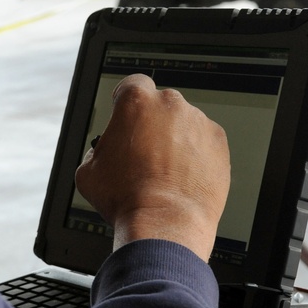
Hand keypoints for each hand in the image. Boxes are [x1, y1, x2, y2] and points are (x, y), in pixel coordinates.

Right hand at [75, 74, 230, 261]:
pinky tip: (183, 176)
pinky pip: (204, 141)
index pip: (132, 83)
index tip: (127, 113)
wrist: (164, 224)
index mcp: (136, 102)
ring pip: (184, 123)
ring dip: (175, 139)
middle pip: (160, 104)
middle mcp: (170, 105)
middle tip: (143, 151)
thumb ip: (97, 149)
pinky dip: (196, 154)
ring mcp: (198, 122)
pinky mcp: (219, 143)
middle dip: (152, 122)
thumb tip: (104, 153)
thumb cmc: (126, 197)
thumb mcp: (88, 170)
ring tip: (165, 170)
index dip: (126, 99)